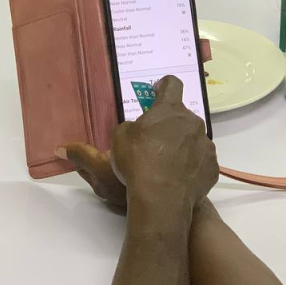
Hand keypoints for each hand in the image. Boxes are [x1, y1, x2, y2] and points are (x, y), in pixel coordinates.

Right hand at [61, 76, 217, 221]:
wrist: (163, 199)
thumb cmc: (137, 163)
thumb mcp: (113, 145)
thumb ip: (103, 140)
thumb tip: (74, 145)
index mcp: (169, 110)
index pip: (172, 85)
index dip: (163, 85)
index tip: (156, 90)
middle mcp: (192, 123)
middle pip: (182, 115)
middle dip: (169, 123)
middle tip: (153, 138)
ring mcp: (205, 145)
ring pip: (193, 138)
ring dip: (182, 144)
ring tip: (165, 163)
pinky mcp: (211, 167)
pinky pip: (201, 160)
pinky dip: (191, 165)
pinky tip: (178, 178)